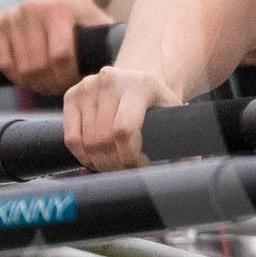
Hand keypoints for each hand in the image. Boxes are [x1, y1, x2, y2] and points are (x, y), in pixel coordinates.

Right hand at [0, 0, 110, 94]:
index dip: (68, 77)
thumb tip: (124, 73)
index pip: (60, 56)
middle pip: (38, 65)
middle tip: (62, 90)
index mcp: (59, 10)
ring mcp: (14, 14)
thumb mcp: (100, 21)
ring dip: (35, 84)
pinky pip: (4, 62)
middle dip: (52, 84)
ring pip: (20, 67)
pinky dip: (17, 77)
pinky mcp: (0, 21)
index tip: (78, 83)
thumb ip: (111, 43)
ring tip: (50, 87)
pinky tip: (32, 80)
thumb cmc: (83, 11)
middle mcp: (33, 10)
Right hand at [64, 65, 183, 171]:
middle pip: (103, 139)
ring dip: (100, 163)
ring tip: (114, 165)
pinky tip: (97, 158)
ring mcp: (88, 85)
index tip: (140, 166)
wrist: (137, 83)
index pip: (124, 130)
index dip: (129, 157)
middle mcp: (111, 80)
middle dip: (115, 164)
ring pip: (86, 142)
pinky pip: (71, 139)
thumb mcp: (175, 119)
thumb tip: (184, 176)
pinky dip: (83, 156)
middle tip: (126, 170)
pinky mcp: (72, 95)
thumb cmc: (158, 107)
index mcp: (141, 85)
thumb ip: (183, 145)